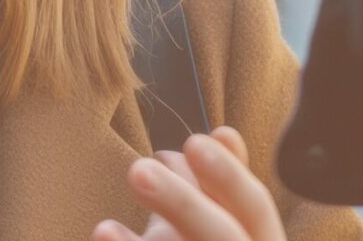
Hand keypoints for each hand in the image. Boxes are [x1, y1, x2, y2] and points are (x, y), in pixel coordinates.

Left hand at [93, 127, 286, 240]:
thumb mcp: (225, 226)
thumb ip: (227, 187)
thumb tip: (223, 132)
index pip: (257, 211)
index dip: (230, 176)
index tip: (194, 141)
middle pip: (224, 240)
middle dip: (183, 204)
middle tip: (138, 169)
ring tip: (105, 223)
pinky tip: (104, 234)